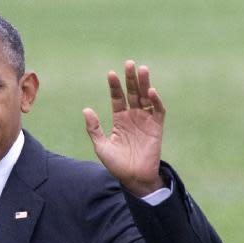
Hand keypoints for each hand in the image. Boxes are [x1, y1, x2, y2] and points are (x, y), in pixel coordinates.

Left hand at [83, 60, 165, 196]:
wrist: (134, 178)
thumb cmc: (117, 165)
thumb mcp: (102, 147)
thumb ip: (94, 129)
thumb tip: (86, 110)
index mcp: (120, 119)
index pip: (118, 98)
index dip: (115, 86)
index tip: (111, 74)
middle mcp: (133, 116)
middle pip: (133, 93)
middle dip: (131, 78)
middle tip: (129, 63)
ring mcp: (146, 120)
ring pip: (146, 97)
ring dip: (144, 83)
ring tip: (142, 69)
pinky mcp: (157, 127)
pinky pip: (158, 110)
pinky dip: (156, 100)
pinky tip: (150, 91)